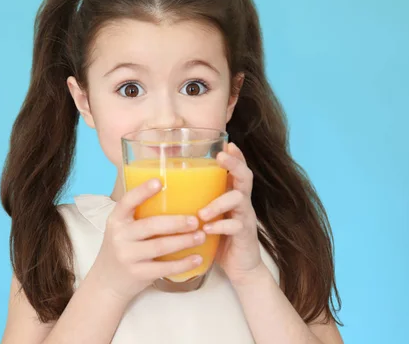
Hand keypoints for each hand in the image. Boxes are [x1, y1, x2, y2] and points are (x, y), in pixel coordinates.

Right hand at [89, 179, 204, 302]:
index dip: (142, 191)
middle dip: (176, 222)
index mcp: (116, 220)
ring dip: (184, 241)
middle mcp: (119, 236)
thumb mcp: (122, 229)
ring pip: (160, 246)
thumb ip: (139, 216)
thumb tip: (174, 196)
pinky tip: (197, 258)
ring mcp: (127, 256)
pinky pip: (164, 268)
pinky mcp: (137, 274)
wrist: (106, 282)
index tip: (159, 182)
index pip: (127, 202)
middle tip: (195, 220)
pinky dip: (183, 264)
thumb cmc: (122, 248)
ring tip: (201, 236)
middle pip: (150, 225)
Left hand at [198, 142, 263, 284]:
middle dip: (234, 164)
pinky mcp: (245, 234)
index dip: (235, 155)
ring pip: (239, 199)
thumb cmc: (218, 237)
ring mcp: (245, 217)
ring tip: (202, 213)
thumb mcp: (207, 215)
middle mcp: (242, 202)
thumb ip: (196, 201)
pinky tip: (207, 230)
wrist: (239, 267)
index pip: (237, 169)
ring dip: (219, 202)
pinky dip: (221, 226)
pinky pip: (236, 226)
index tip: (227, 142)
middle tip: (221, 158)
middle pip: (245, 176)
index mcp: (232, 193)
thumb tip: (163, 188)